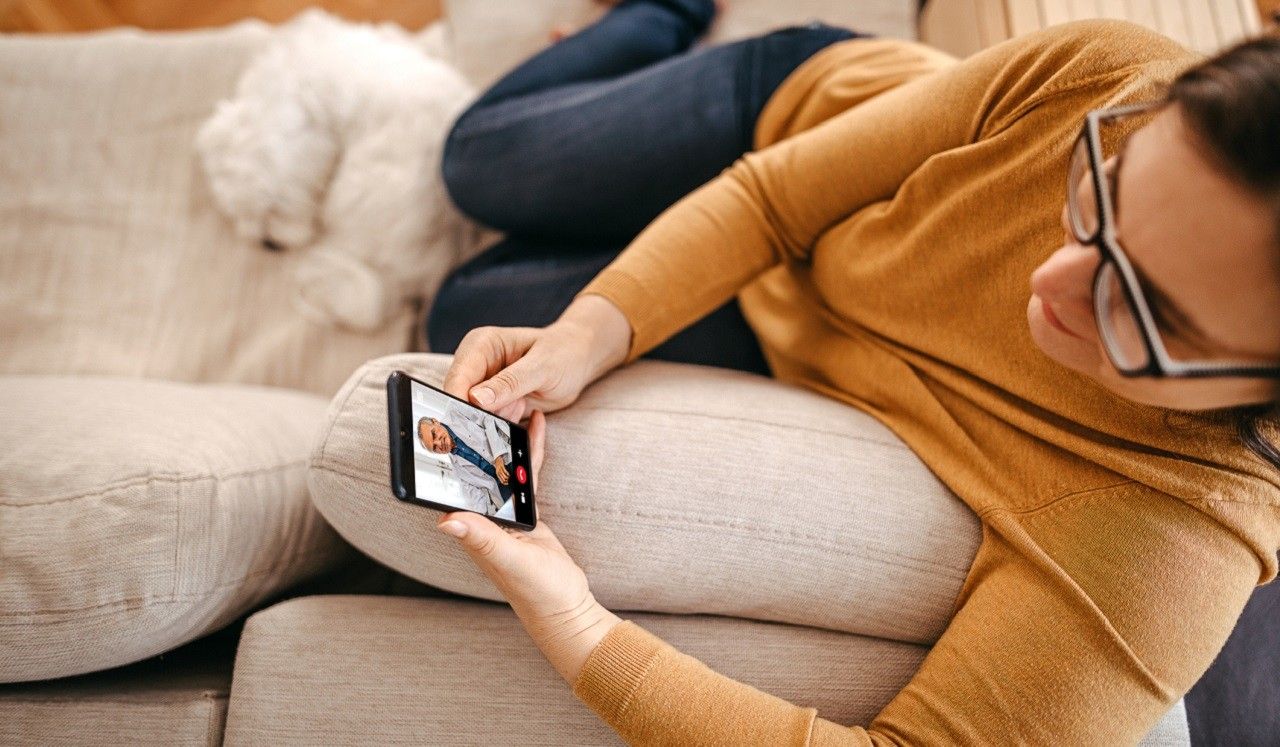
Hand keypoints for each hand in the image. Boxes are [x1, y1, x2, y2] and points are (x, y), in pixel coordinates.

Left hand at [436, 410, 620, 683]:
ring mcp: (502, 512)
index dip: (444, 454)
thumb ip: (481, 539)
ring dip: (504, 437)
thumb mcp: (507, 561)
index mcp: (470, 527)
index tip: (441, 422)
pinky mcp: (524, 509)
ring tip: (509, 404)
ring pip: (500, 465)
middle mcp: (480, 517)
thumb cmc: (535, 590)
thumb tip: (445, 521)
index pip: (451, 485)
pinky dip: (530, 450)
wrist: (566, 606)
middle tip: (477, 400)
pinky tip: (536, 428)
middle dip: (474, 436)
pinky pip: (524, 473)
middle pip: (474, 469)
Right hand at [441, 294, 631, 422]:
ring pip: (472, 415)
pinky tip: (524, 411)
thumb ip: (510, 383)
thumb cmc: (564, 353)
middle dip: (476, 417)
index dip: (457, 403)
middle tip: (501, 423)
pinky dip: (504, 425)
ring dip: (493, 422)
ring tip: (522, 407)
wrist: (579, 359)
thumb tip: (476, 400)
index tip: (465, 425)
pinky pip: (489, 421)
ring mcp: (484, 386)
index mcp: (481, 345)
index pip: (457, 377)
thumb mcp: (542, 367)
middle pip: (458, 399)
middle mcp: (477, 364)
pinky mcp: (493, 402)